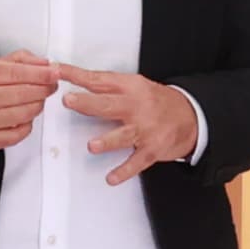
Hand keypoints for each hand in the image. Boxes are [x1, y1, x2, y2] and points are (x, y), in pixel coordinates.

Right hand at [0, 52, 58, 154]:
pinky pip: (18, 133)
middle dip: (43, 89)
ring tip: (39, 99)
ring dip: (38, 106)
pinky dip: (28, 124)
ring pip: (23, 114)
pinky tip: (25, 116)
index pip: (14, 73)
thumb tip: (44, 65)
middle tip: (51, 85)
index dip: (39, 73)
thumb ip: (17, 62)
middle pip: (21, 93)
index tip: (54, 72)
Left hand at [52, 66, 197, 187]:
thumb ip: (109, 87)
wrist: (191, 116)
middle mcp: (137, 107)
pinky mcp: (152, 149)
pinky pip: (136, 162)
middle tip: (70, 101)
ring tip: (92, 145)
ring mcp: (145, 129)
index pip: (98, 80)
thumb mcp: (136, 86)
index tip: (57, 71)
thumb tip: (77, 84)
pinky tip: (111, 177)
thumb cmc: (158, 102)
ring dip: (107, 141)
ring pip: (123, 135)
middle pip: (108, 105)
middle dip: (88, 103)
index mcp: (130, 88)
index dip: (76, 75)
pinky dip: (124, 171)